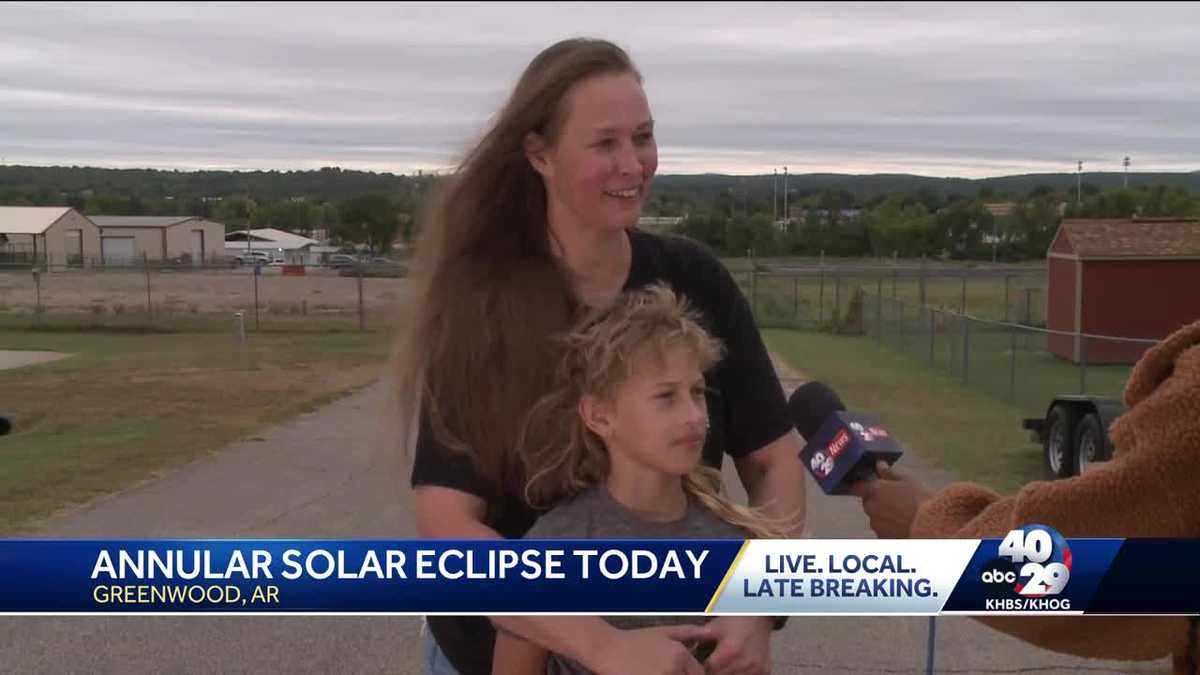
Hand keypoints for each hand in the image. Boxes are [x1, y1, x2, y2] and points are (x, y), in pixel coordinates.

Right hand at [589, 624, 706, 674]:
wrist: (607, 648)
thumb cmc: (634, 640)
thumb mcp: (662, 631)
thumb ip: (687, 632)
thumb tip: (707, 634)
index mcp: (680, 655)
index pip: (699, 674)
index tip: (683, 673)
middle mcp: (674, 668)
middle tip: (663, 670)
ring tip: (655, 671)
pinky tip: (646, 674)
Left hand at [695, 616, 770, 674]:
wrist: (758, 616)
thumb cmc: (734, 620)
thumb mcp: (713, 628)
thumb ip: (697, 642)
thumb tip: (680, 652)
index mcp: (728, 653)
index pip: (707, 672)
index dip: (700, 669)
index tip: (698, 665)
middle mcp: (743, 664)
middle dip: (711, 672)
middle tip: (708, 665)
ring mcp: (755, 670)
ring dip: (725, 674)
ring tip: (722, 665)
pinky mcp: (764, 672)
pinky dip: (738, 674)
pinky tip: (733, 668)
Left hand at [851, 460, 934, 538]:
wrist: (933, 527)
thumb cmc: (922, 501)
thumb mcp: (908, 481)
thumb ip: (890, 473)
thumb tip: (879, 465)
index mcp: (874, 490)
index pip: (858, 486)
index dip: (864, 486)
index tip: (871, 486)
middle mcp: (871, 508)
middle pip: (869, 503)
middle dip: (878, 502)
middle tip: (897, 502)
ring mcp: (875, 525)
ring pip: (876, 519)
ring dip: (885, 517)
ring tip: (906, 517)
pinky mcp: (883, 539)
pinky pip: (883, 532)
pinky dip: (891, 530)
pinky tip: (906, 528)